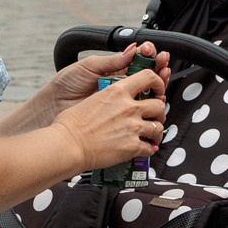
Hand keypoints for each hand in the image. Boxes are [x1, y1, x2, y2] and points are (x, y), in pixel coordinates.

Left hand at [46, 49, 170, 111]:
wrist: (52, 107)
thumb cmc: (66, 85)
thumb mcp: (88, 66)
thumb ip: (112, 60)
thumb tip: (133, 49)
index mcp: (114, 72)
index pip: (138, 62)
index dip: (149, 56)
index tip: (153, 52)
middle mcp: (120, 88)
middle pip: (148, 78)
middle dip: (158, 69)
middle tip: (162, 64)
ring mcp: (121, 104)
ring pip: (148, 96)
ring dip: (158, 86)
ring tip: (161, 78)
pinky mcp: (119, 119)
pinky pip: (139, 115)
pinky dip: (150, 109)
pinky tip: (154, 100)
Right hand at [51, 69, 166, 172]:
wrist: (68, 145)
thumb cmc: (71, 125)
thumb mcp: (92, 99)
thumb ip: (109, 97)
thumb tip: (113, 101)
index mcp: (118, 91)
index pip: (149, 77)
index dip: (158, 83)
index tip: (158, 90)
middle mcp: (129, 107)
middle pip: (159, 105)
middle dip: (158, 112)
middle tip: (153, 117)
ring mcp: (132, 127)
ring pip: (158, 127)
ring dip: (156, 132)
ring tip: (151, 136)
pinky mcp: (132, 146)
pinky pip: (150, 148)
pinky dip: (149, 149)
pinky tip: (144, 149)